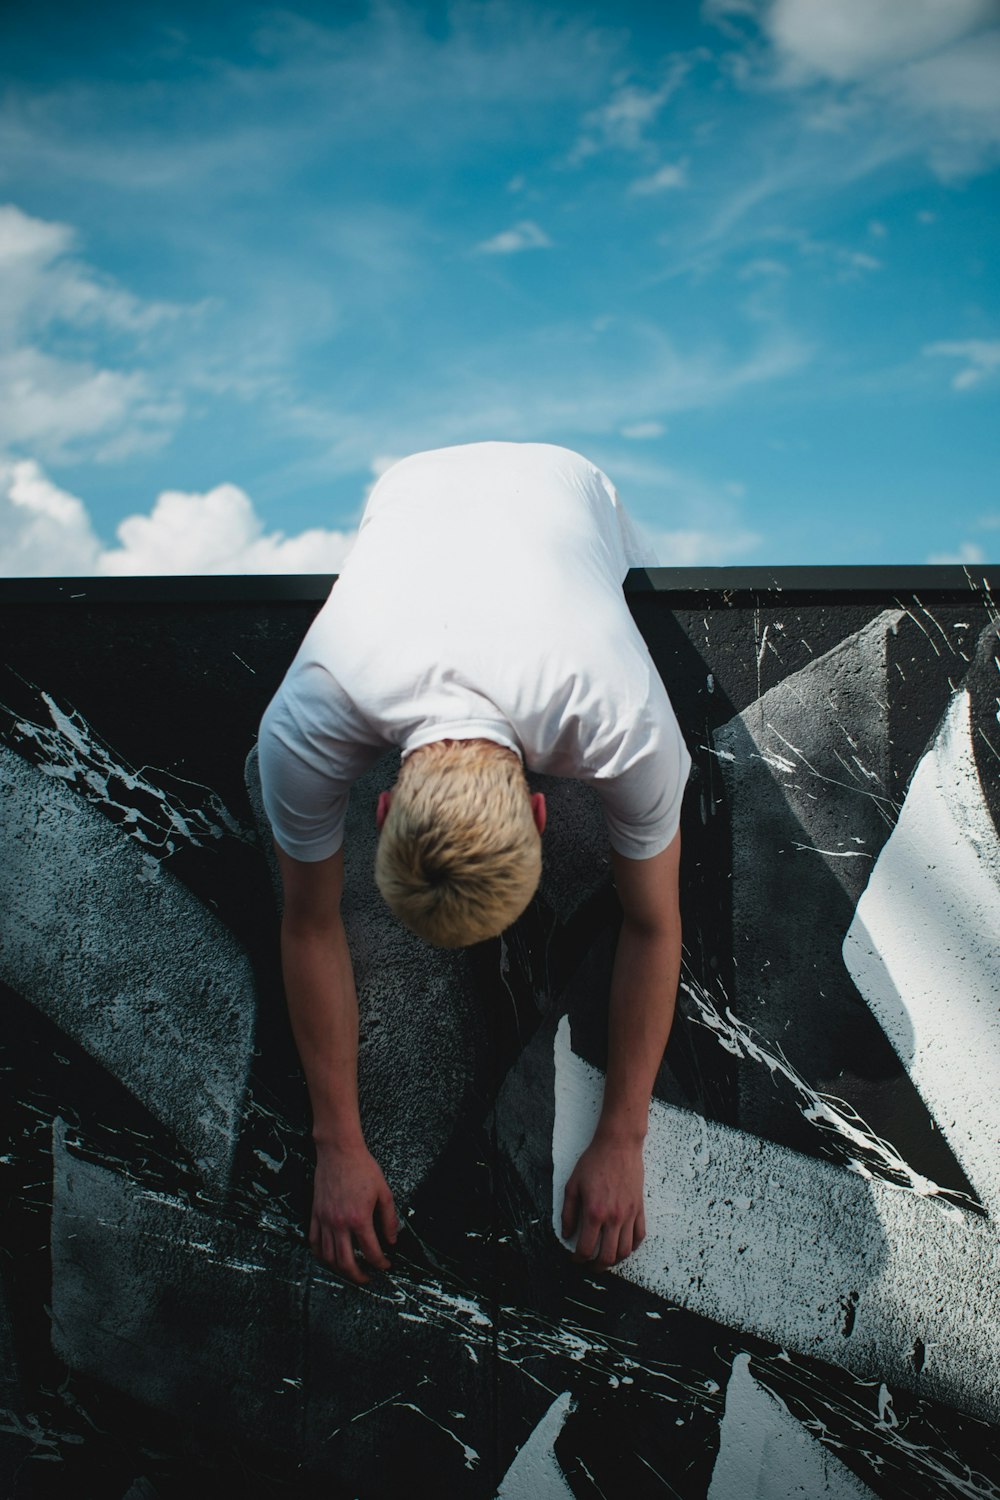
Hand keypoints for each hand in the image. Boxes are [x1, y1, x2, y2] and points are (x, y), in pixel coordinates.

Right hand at [310, 1140, 397, 1284]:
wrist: (339, 1151)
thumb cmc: (362, 1168)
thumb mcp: (384, 1192)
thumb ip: (389, 1219)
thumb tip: (392, 1240)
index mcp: (359, 1219)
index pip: (371, 1252)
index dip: (381, 1263)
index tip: (386, 1265)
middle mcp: (339, 1223)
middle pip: (346, 1263)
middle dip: (358, 1276)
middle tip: (367, 1278)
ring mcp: (324, 1220)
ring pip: (328, 1257)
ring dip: (339, 1269)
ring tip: (350, 1271)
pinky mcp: (315, 1214)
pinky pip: (314, 1242)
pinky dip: (321, 1255)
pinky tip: (329, 1257)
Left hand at [561, 1131, 645, 1268]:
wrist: (618, 1145)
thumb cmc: (594, 1162)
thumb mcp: (572, 1185)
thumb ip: (568, 1213)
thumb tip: (566, 1234)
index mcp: (594, 1212)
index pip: (586, 1248)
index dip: (578, 1259)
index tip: (576, 1260)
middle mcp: (613, 1218)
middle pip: (608, 1256)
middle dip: (597, 1267)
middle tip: (590, 1266)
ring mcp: (629, 1214)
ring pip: (625, 1251)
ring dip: (615, 1260)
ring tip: (606, 1259)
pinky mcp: (639, 1209)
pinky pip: (639, 1236)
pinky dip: (632, 1247)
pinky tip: (623, 1246)